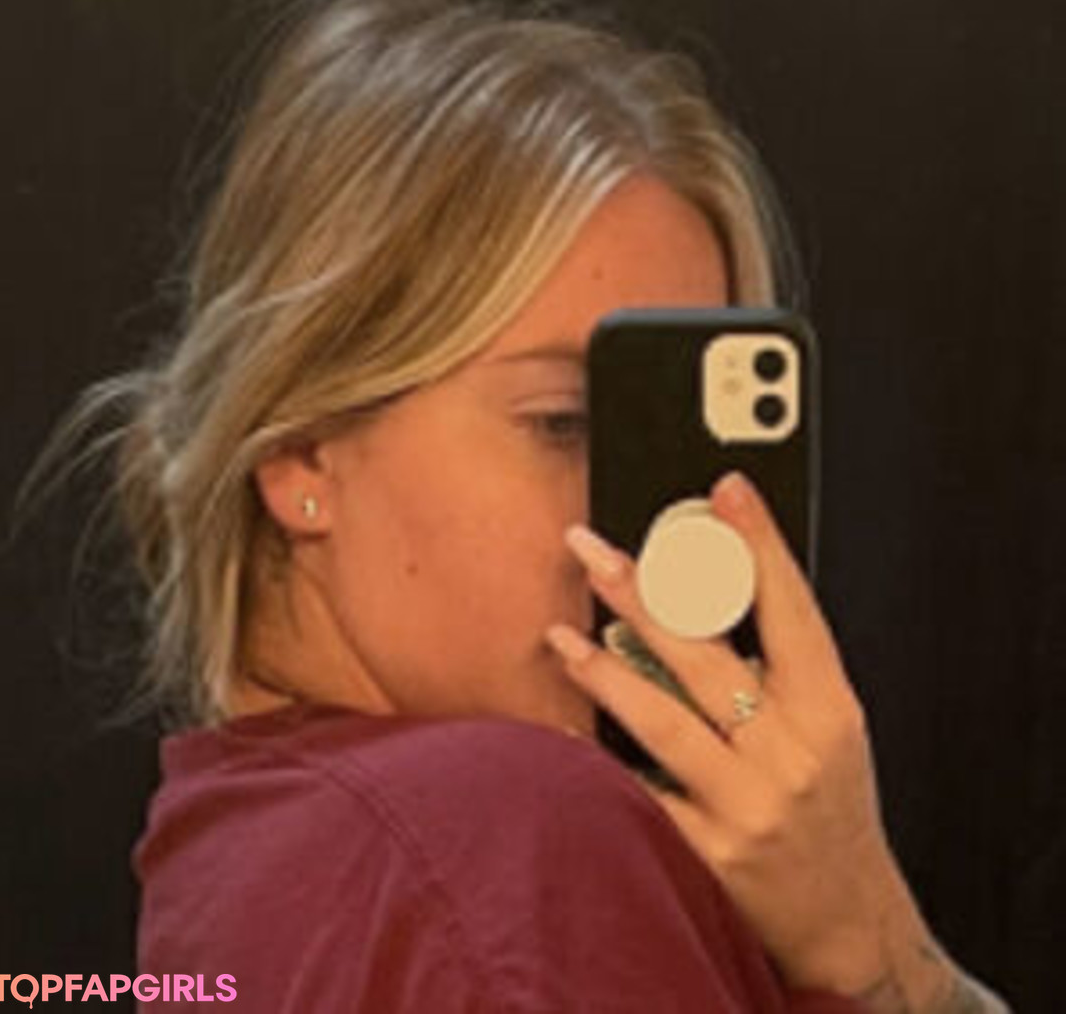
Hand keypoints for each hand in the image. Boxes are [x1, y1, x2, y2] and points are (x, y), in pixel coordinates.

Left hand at [545, 470, 912, 997]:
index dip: (759, 545)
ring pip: (665, 721)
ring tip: (559, 633)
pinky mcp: (711, 853)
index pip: (793, 610)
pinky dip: (594, 759)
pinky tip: (557, 728)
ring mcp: (749, 805)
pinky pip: (640, 795)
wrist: (850, 919)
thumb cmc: (832, 807)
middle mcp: (790, 753)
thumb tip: (715, 585)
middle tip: (591, 547)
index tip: (727, 490)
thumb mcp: (830, 729)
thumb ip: (781, 667)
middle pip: (708, 657)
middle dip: (644, 594)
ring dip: (605, 671)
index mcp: (828, 710)